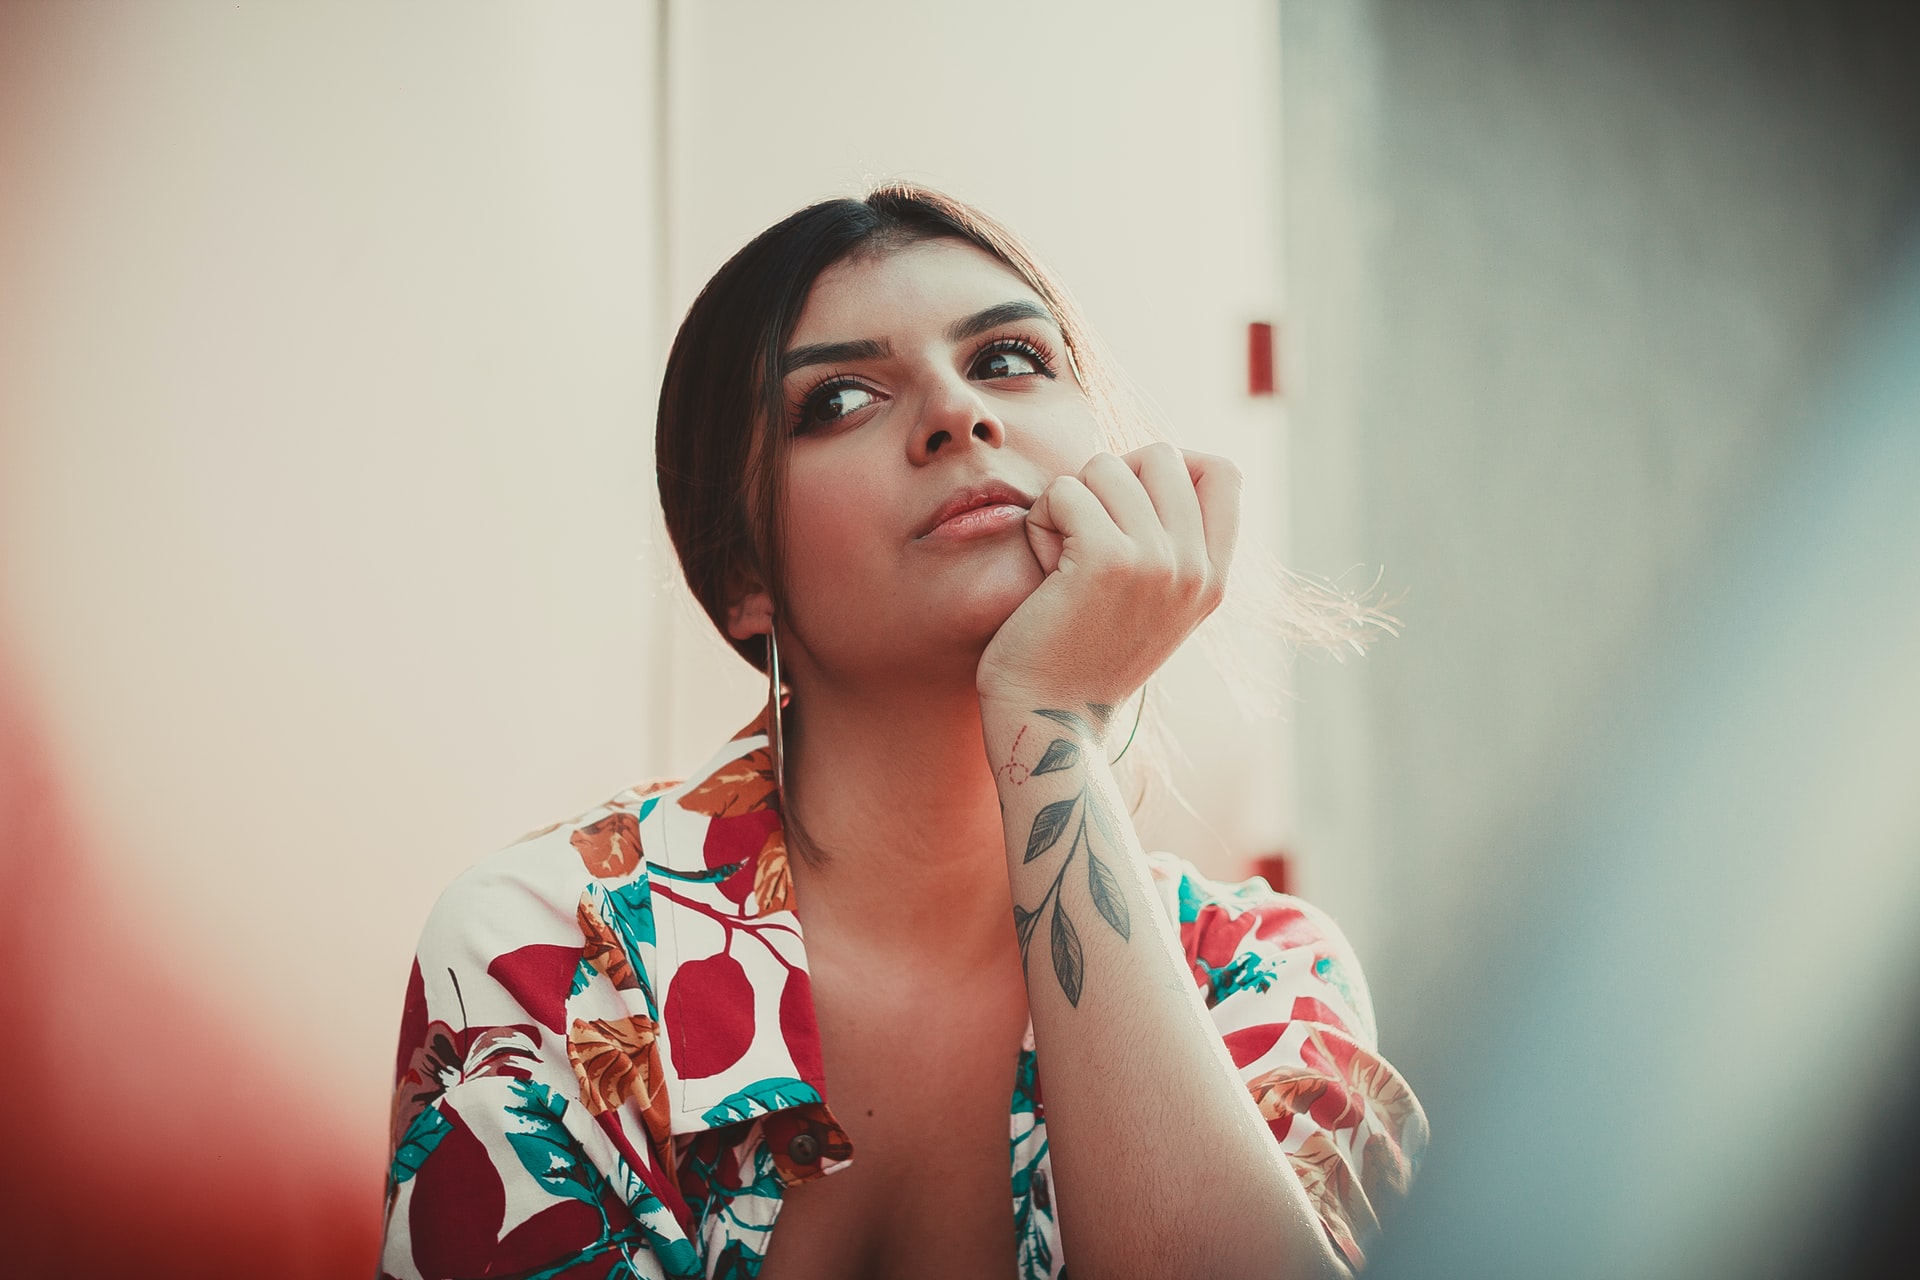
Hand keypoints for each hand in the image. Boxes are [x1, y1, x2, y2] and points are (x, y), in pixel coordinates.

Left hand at [977, 443, 1241, 716]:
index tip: (1128, 504)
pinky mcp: (1108, 561)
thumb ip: (1169, 542)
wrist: (1049, 718)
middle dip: (1110, 478)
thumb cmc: (1081, 651)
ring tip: (1060, 556)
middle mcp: (1196, 569)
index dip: (1170, 467)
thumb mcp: (1150, 600)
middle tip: (1084, 532)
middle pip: (1162, 454)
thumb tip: (1153, 458)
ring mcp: (1157, 563)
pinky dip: (1042, 518)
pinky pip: (1066, 491)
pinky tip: (1043, 566)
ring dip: (1068, 501)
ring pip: (1105, 467)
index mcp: (1215, 578)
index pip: (1224, 471)